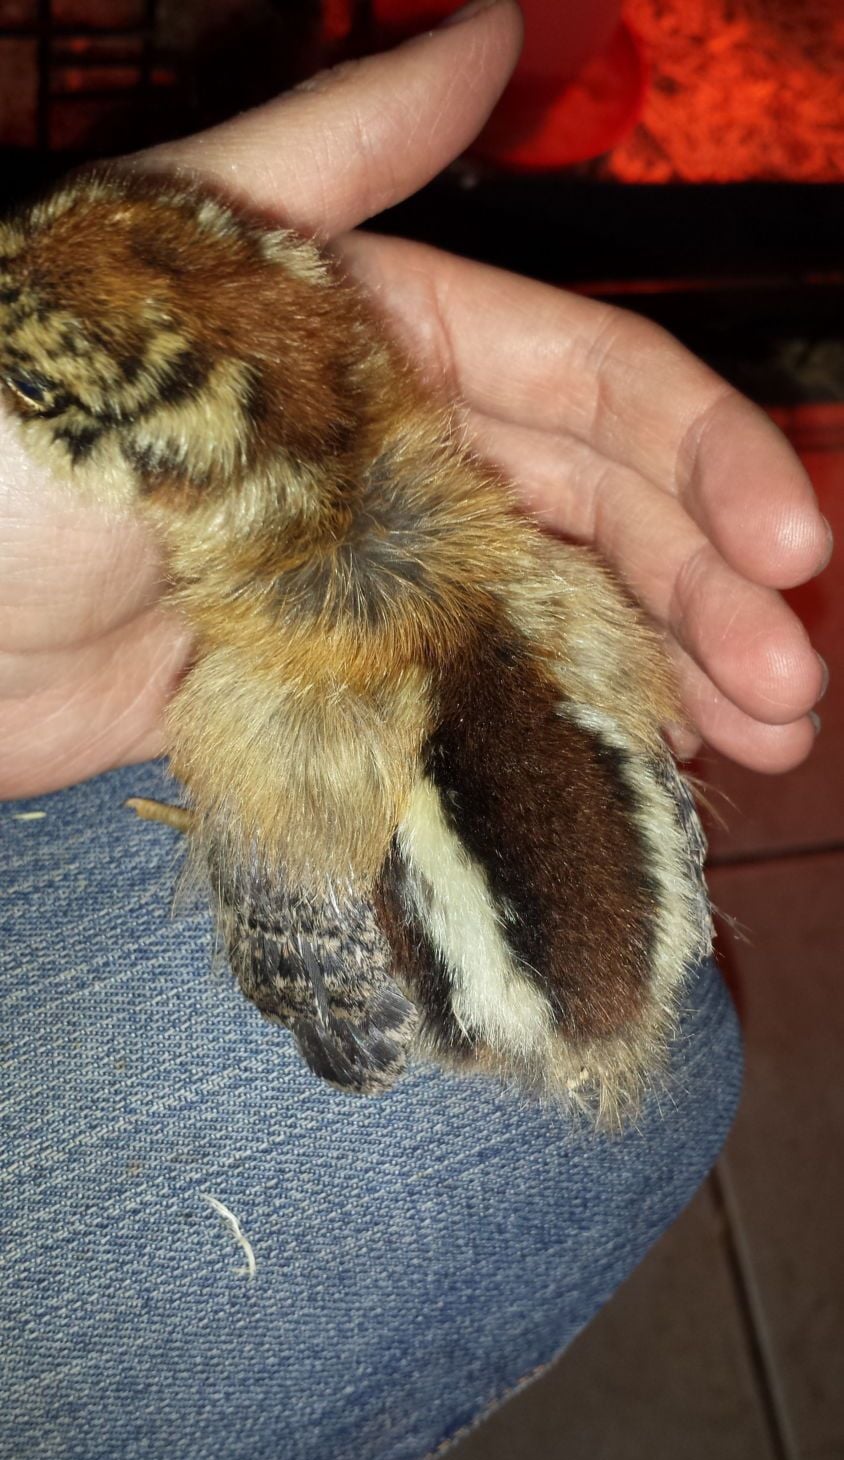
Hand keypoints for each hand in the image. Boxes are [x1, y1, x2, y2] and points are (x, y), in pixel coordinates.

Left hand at [0, 0, 829, 798]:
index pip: (589, 389)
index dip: (704, 464)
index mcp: (384, 340)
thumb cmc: (4, 436)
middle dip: (709, 593)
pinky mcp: (334, 681)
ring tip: (760, 736)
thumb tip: (489, 30)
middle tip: (790, 687)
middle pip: (599, 514)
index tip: (788, 552)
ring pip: (556, 610)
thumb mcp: (168, 262)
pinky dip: (561, 725)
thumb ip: (334, 155)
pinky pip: (478, 696)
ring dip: (663, 667)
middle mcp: (397, 451)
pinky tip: (643, 760)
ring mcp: (371, 577)